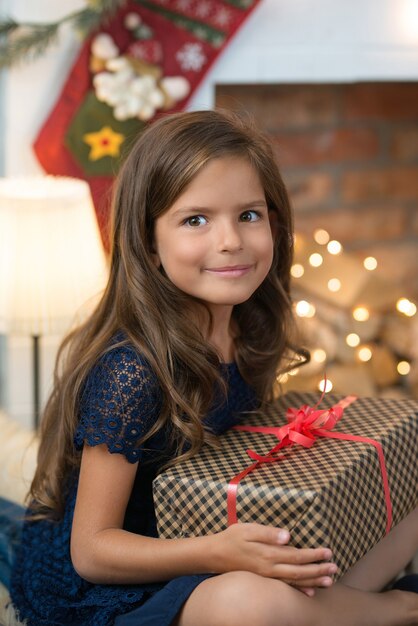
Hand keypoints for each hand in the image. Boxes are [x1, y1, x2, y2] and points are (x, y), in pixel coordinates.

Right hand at [210, 523, 336, 594]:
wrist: (214, 555)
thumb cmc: (232, 538)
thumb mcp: (248, 529)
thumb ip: (268, 533)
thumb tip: (288, 535)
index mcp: (268, 554)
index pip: (296, 555)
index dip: (313, 554)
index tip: (328, 552)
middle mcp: (270, 569)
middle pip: (299, 571)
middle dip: (319, 569)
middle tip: (335, 567)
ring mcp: (267, 577)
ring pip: (295, 581)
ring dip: (313, 580)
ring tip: (329, 581)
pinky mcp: (264, 579)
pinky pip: (285, 586)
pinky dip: (299, 589)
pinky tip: (310, 591)